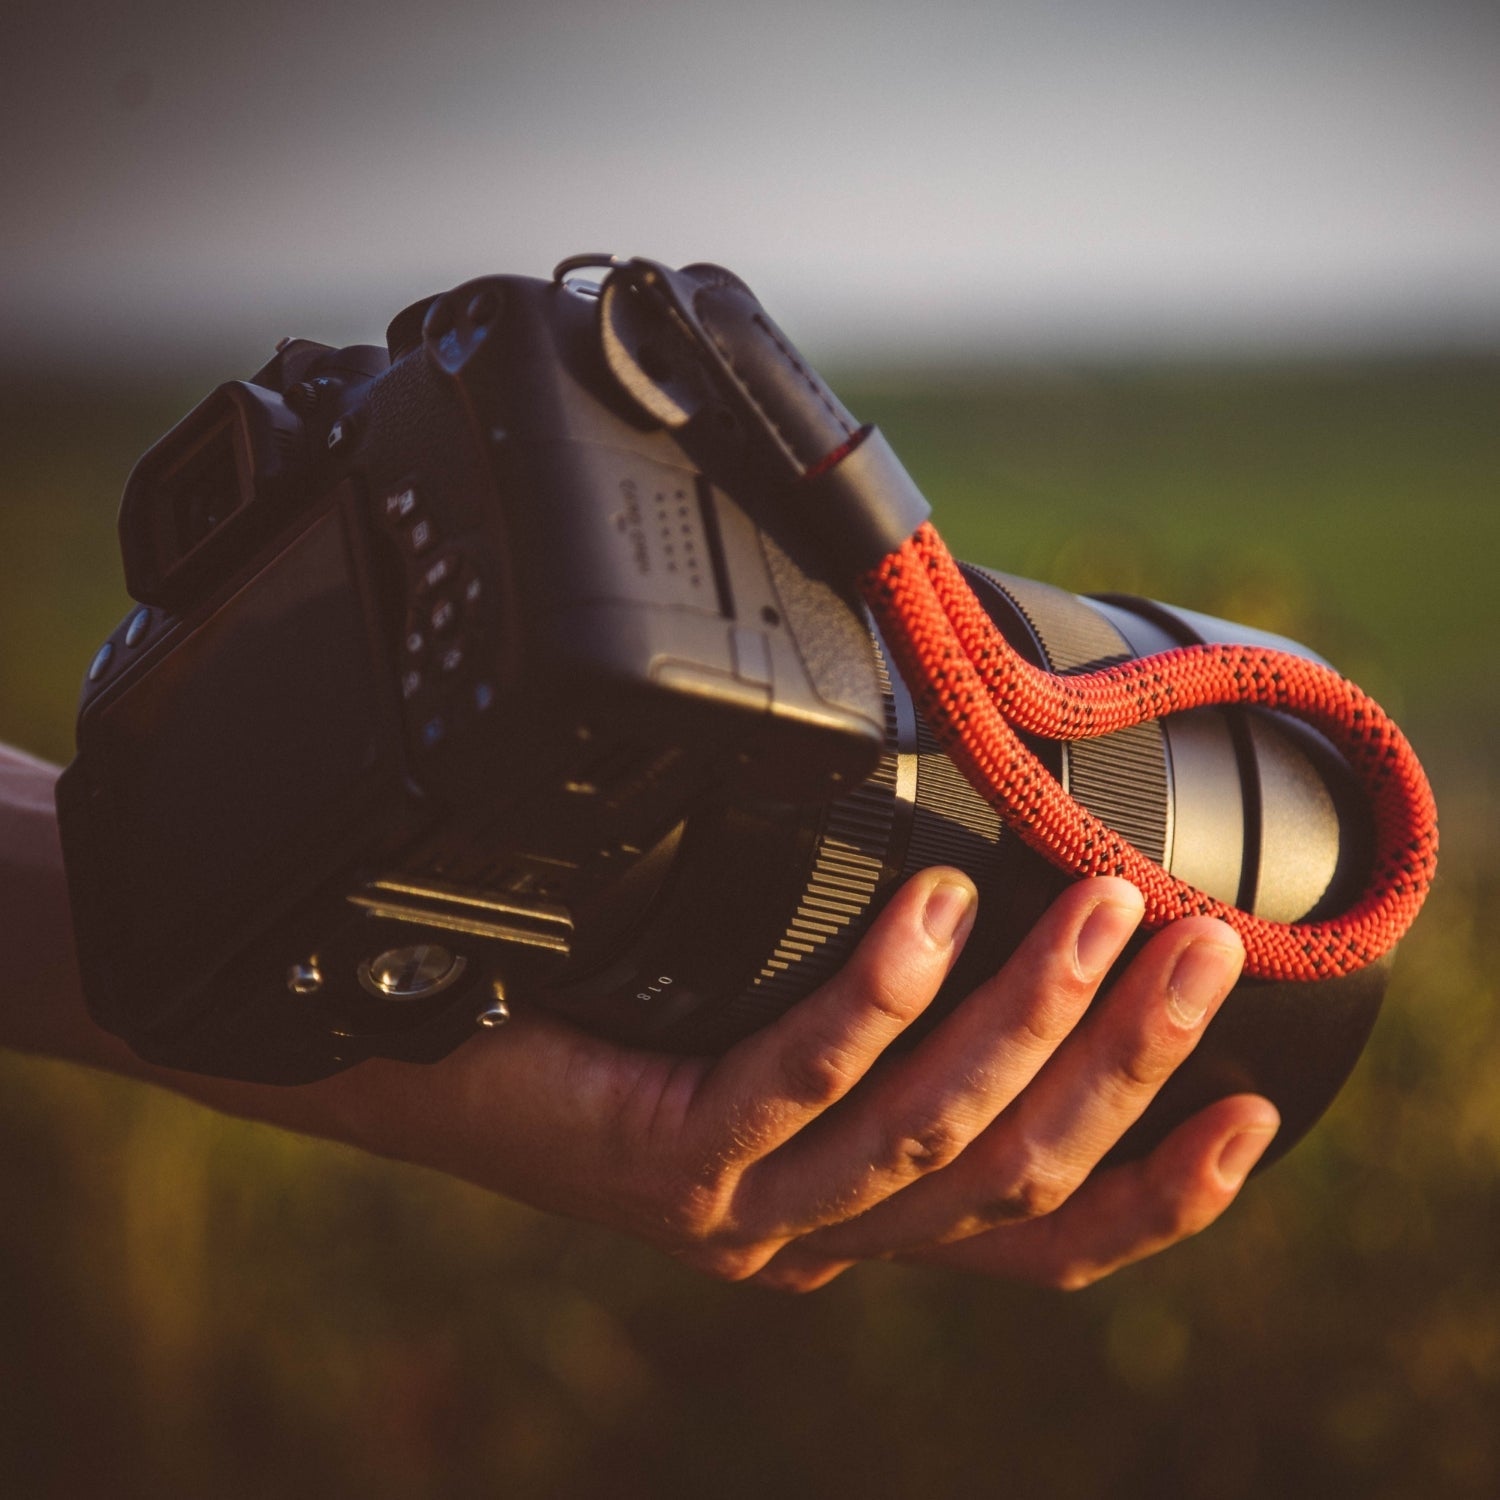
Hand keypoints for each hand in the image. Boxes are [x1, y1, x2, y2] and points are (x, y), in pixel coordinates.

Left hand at [334, 869, 1278, 1291]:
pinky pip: (800, 1078)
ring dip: (1034, 1019)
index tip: (1253, 1102)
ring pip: (930, 1133)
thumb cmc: (633, 1027)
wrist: (453, 1058)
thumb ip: (894, 1021)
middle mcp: (824, 1235)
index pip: (1042, 1235)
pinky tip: (933, 909)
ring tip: (1104, 904)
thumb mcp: (788, 1038)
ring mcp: (750, 1210)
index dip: (1161, 1189)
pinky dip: (880, 996)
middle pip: (1013, 1172)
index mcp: (867, 1218)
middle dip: (1126, 1061)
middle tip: (1200, 942)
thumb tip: (1009, 902)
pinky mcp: (673, 1159)